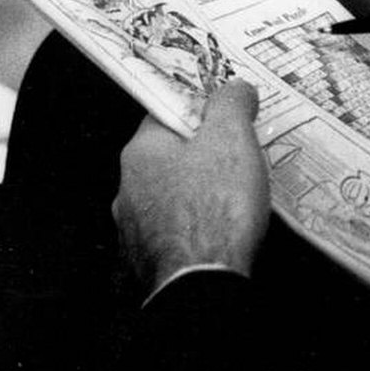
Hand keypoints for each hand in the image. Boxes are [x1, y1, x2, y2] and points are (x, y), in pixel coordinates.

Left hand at [113, 81, 270, 296]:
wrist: (204, 282)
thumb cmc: (215, 209)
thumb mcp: (232, 138)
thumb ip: (231, 104)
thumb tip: (234, 88)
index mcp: (141, 151)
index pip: (166, 113)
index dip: (201, 110)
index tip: (228, 116)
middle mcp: (128, 187)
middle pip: (170, 156)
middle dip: (204, 155)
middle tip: (240, 158)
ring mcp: (135, 227)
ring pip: (172, 196)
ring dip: (200, 194)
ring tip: (237, 199)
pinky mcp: (150, 259)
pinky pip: (176, 231)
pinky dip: (197, 228)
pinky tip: (222, 232)